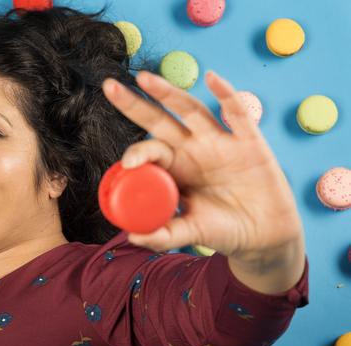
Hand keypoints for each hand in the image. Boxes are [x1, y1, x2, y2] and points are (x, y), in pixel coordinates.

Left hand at [101, 70, 304, 260]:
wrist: (265, 237)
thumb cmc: (223, 232)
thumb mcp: (192, 233)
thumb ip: (164, 234)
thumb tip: (132, 237)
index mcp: (175, 170)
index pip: (151, 152)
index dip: (139, 153)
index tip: (129, 164)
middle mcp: (192, 150)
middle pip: (160, 121)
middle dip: (135, 104)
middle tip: (110, 86)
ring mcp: (219, 143)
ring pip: (191, 110)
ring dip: (169, 93)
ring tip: (145, 78)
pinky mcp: (250, 142)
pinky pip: (237, 114)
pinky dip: (226, 94)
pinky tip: (212, 78)